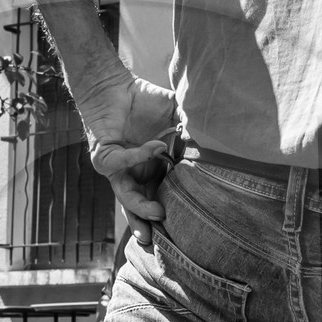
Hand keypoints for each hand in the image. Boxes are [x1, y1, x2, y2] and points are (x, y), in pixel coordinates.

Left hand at [77, 73, 178, 247]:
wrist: (114, 85)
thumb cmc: (145, 102)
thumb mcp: (177, 116)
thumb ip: (192, 130)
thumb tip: (218, 141)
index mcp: (155, 170)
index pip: (165, 196)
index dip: (175, 209)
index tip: (191, 224)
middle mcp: (137, 176)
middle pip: (144, 207)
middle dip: (153, 224)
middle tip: (167, 236)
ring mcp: (119, 170)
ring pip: (127, 197)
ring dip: (141, 208)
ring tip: (157, 214)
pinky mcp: (103, 159)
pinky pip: (120, 165)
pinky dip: (138, 157)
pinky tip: (154, 147)